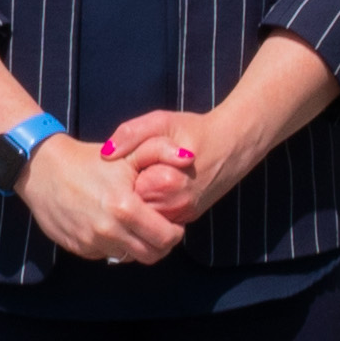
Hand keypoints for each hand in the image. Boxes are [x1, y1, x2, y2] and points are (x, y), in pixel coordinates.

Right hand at [16, 136, 182, 266]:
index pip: (165, 238)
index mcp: (125, 209)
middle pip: (150, 255)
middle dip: (161, 245)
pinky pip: (105, 255)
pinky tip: (114, 227)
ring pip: (128, 257)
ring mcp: (91, 242)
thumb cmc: (89, 160)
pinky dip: (115, 246)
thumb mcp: (127, 153)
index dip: (175, 233)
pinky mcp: (77, 248)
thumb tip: (189, 157)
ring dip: (137, 246)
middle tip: (160, 230)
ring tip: (137, 227)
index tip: (174, 223)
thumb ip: (161, 151)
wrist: (43, 170)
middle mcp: (108, 231)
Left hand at [103, 107, 237, 219]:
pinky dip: (154, 205)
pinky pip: (159, 218)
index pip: (123, 192)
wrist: (234, 145)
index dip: (122, 176)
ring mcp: (182, 215)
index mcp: (163, 183)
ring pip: (145, 216)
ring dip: (141, 200)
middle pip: (132, 207)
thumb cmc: (195, 130)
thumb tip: (106, 153)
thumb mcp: (161, 122)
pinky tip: (158, 188)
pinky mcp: (187, 218)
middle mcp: (173, 206)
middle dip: (130, 190)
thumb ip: (131, 134)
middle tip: (139, 170)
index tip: (131, 163)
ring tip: (147, 178)